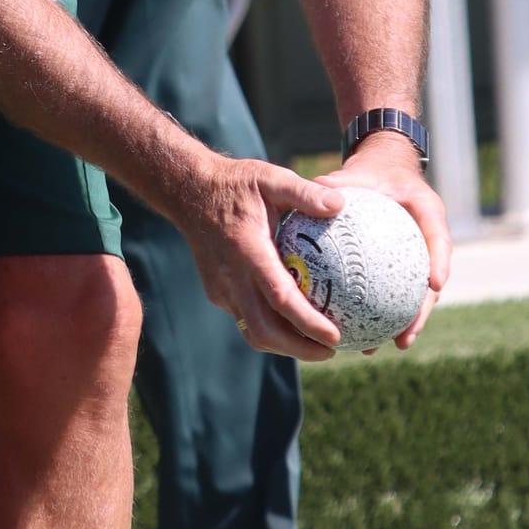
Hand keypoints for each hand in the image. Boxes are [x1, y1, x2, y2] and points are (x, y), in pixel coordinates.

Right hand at [172, 154, 346, 360]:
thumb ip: (305, 193)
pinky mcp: (217, 292)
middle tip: (333, 350)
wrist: (188, 192)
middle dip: (299, 349)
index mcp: (247, 252)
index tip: (334, 336)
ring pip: (253, 331)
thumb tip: (340, 203)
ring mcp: (221, 289)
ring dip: (284, 346)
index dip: (307, 322)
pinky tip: (293, 324)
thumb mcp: (271, 178)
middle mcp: (231, 277)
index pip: (279, 299)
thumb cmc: (236, 184)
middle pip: (264, 330)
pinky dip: (271, 329)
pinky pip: (245, 319)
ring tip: (317, 346)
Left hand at [336, 131, 451, 347]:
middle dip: (422, 311)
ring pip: (417, 296)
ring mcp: (419, 259)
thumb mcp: (357, 172)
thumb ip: (340, 182)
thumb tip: (316, 188)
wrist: (384, 176)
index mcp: (428, 211)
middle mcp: (429, 240)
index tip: (434, 283)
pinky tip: (361, 337)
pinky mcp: (404, 270)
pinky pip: (396, 294)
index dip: (440, 260)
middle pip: (432, 281)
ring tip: (386, 346)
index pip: (438, 235)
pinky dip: (382, 315)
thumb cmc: (371, 174)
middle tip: (406, 336)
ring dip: (405, 324)